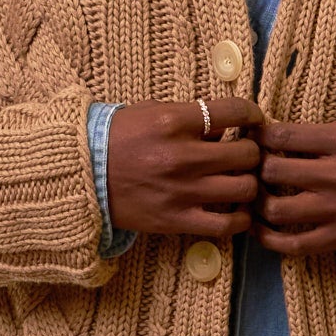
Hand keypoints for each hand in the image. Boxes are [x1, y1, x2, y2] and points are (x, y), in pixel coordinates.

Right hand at [103, 98, 263, 240]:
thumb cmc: (118, 139)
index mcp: (174, 121)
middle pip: (248, 154)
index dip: (253, 115)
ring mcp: (181, 191)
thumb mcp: (151, 112)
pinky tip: (236, 210)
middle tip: (245, 154)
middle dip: (252, 151)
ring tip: (240, 181)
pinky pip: (227, 224)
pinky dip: (240, 218)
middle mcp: (182, 156)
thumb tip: (228, 129)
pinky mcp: (177, 220)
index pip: (235, 111)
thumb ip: (191, 117)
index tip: (253, 121)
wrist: (82, 175)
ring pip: (245, 188)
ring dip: (249, 183)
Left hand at [254, 119, 335, 256]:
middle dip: (255, 168)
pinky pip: (293, 245)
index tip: (253, 140)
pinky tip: (259, 228)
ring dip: (257, 203)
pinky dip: (268, 239)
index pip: (283, 136)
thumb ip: (315, 134)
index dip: (259, 137)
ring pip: (276, 210)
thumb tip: (268, 137)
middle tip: (251, 169)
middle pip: (274, 171)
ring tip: (255, 196)